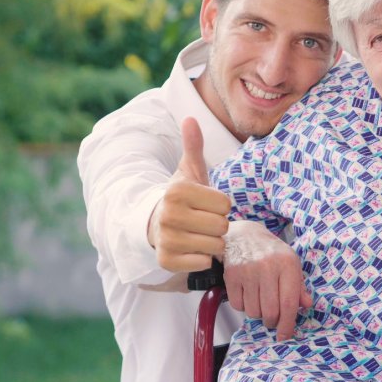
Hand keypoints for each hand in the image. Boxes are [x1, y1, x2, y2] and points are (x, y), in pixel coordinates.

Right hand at [148, 117, 230, 271]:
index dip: (220, 205)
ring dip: (212, 242)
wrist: (156, 223)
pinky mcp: (166, 261)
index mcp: (177, 191)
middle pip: (222, 225)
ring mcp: (166, 240)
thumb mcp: (189, 171)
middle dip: (218, 224)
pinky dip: (203, 258)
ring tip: (198, 234)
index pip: (225, 203)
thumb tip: (190, 119)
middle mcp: (168, 215)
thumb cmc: (182, 197)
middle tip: (203, 221)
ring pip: (215, 245)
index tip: (206, 204)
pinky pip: (203, 262)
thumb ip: (194, 146)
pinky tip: (192, 249)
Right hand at [223, 221, 312, 340]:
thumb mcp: (291, 264)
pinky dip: (243, 306)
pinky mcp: (231, 275)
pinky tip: (247, 293)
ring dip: (257, 313)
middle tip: (272, 318)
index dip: (288, 324)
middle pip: (270, 311)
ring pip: (253, 311)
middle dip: (272, 321)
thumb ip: (299, 286)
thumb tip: (307, 305)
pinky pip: (238, 306)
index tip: (285, 336)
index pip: (289, 302)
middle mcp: (267, 267)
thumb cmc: (271, 253)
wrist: (244, 236)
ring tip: (260, 299)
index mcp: (287, 264)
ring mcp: (248, 271)